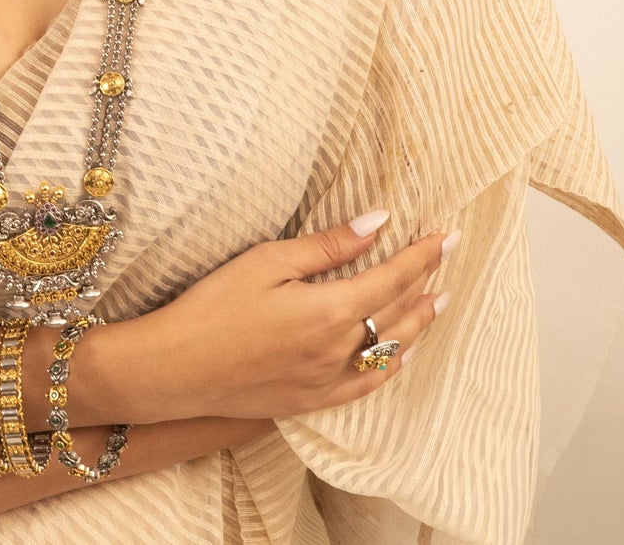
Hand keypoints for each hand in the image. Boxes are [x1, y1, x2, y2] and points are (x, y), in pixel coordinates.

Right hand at [123, 215, 453, 421]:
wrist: (178, 368)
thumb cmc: (215, 306)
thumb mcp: (268, 262)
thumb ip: (327, 246)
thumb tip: (376, 223)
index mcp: (330, 311)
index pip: (391, 278)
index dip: (421, 256)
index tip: (444, 235)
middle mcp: (338, 350)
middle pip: (397, 315)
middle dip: (425, 284)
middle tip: (446, 260)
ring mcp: (326, 381)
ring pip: (388, 352)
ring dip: (417, 325)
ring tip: (436, 303)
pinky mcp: (310, 401)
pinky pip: (365, 387)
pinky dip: (390, 368)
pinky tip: (401, 358)